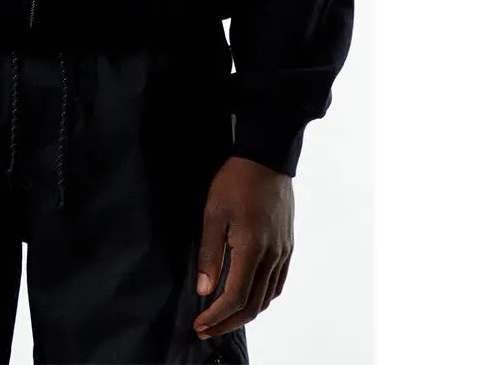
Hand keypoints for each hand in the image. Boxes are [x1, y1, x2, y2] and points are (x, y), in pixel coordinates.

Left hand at [193, 156, 293, 339]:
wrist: (266, 159)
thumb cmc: (236, 182)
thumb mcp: (213, 214)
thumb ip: (209, 254)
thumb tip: (204, 289)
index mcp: (252, 249)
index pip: (235, 297)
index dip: (216, 316)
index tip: (199, 323)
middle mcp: (272, 257)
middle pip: (253, 305)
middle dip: (228, 322)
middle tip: (207, 328)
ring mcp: (283, 253)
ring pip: (267, 298)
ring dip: (245, 313)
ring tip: (223, 317)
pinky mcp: (287, 246)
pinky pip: (278, 283)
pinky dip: (262, 298)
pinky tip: (248, 297)